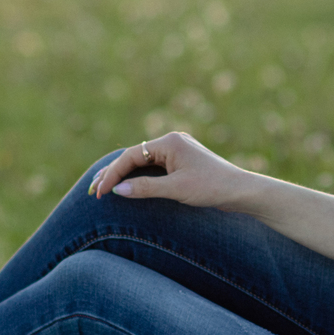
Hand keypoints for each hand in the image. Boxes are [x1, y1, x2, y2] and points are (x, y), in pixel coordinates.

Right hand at [89, 133, 254, 210]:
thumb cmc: (211, 188)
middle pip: (134, 156)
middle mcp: (172, 142)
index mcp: (169, 142)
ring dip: (124, 175)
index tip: (100, 192)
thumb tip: (117, 190)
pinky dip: (139, 177)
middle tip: (93, 190)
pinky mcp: (182, 162)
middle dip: (113, 173)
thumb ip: (145, 189)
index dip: (113, 174)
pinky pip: (154, 167)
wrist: (241, 191)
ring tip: (103, 188)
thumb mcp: (176, 190)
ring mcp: (178, 151)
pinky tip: (127, 186)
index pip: (131, 156)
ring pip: (143, 162)